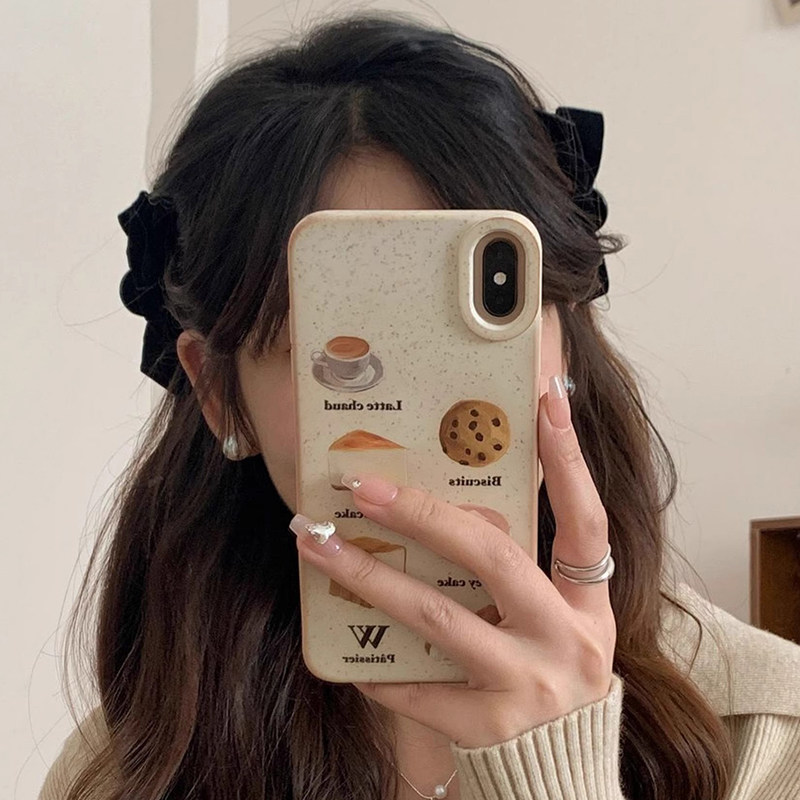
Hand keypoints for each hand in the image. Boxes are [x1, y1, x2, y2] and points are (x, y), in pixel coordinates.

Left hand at [292, 382, 617, 747]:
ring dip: (370, 576)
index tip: (547, 400)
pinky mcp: (489, 728)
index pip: (584, 521)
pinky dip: (379, 666)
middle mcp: (565, 640)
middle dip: (423, 513)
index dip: (570, 461)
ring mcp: (528, 685)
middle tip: (363, 486)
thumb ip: (524, 571)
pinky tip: (346, 651)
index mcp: (586, 605)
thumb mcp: (557, 621)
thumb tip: (456, 501)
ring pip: (437, 616)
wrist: (562, 776)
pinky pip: (417, 687)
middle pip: (492, 556)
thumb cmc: (550, 677)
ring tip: (318, 545)